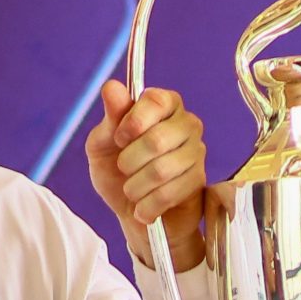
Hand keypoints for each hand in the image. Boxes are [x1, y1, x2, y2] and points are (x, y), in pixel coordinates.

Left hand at [87, 80, 209, 271]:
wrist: (132, 212)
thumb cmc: (116, 173)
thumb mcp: (101, 144)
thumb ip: (109, 117)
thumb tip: (112, 87)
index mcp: (163, 104)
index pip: (156, 100)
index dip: (133, 122)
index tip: (118, 139)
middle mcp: (186, 123)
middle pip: (157, 139)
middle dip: (129, 161)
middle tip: (123, 168)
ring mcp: (196, 151)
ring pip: (162, 170)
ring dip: (135, 187)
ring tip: (130, 191)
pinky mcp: (199, 180)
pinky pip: (170, 192)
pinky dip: (148, 205)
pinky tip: (142, 207)